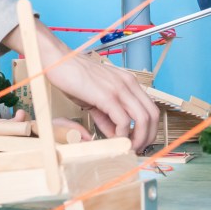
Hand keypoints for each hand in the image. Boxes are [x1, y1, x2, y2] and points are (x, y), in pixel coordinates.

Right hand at [3, 19, 157, 151]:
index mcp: (128, 82)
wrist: (58, 60)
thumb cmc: (74, 77)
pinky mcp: (107, 95)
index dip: (149, 129)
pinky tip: (113, 139)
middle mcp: (128, 83)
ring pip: (143, 119)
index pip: (150, 109)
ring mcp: (119, 88)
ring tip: (126, 147)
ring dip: (137, 138)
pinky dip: (122, 134)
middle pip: (152, 115)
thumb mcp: (96, 98)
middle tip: (135, 149)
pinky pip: (123, 120)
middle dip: (147, 137)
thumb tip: (116, 134)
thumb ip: (108, 116)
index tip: (138, 142)